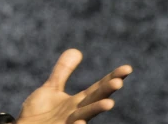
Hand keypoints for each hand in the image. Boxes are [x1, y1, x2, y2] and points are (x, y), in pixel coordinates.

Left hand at [17, 49, 131, 123]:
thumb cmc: (40, 113)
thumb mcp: (52, 88)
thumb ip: (63, 72)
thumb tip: (76, 50)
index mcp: (77, 103)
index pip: (98, 89)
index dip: (112, 78)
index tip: (127, 68)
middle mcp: (76, 114)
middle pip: (94, 100)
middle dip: (106, 92)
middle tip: (119, 82)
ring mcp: (67, 123)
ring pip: (84, 116)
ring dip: (96, 110)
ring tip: (109, 103)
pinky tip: (79, 122)